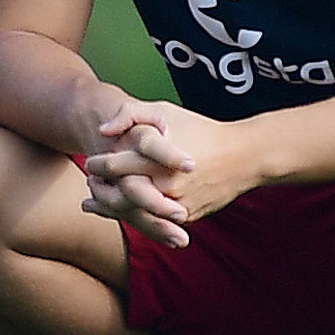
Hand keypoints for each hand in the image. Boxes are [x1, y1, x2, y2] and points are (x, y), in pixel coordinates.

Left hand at [79, 93, 260, 241]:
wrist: (243, 156)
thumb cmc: (200, 129)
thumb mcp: (164, 111)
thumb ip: (129, 114)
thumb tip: (102, 131)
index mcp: (157, 160)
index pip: (115, 167)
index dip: (98, 165)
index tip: (91, 162)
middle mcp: (165, 187)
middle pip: (119, 196)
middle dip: (100, 189)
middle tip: (91, 181)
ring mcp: (176, 205)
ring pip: (133, 215)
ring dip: (110, 208)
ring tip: (95, 200)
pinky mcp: (185, 217)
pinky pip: (152, 223)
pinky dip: (132, 218)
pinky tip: (120, 211)